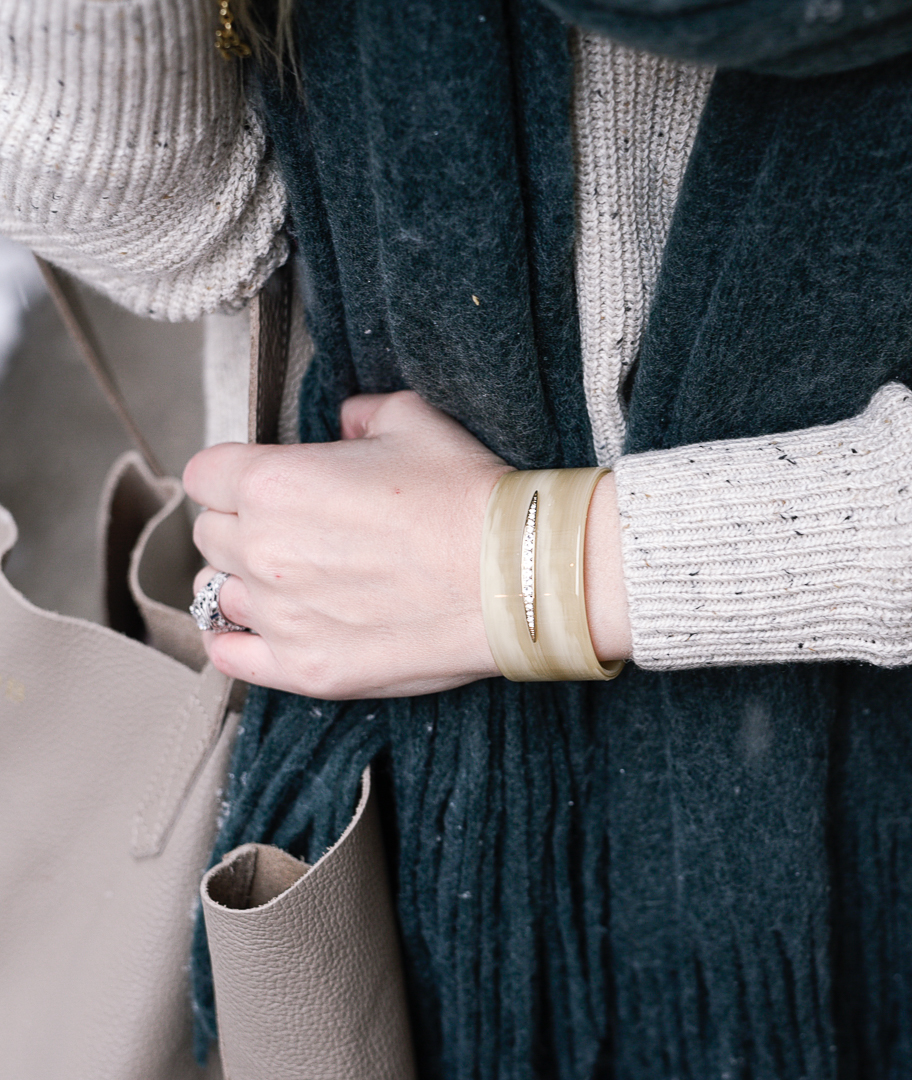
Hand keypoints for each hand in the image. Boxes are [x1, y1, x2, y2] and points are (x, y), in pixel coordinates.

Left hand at [185, 391, 509, 697]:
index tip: (262, 483)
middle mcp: (263, 550)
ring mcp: (281, 616)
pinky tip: (264, 628)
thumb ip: (360, 415)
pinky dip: (236, 641)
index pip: (205, 475)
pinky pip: (230, 657)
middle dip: (242, 525)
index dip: (234, 474)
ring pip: (215, 593)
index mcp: (274, 482)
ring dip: (243, 582)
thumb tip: (347, 425)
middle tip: (292, 528)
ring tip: (288, 580)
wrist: (516, 575)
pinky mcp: (306, 669)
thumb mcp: (414, 421)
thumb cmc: (468, 498)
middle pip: (210, 534)